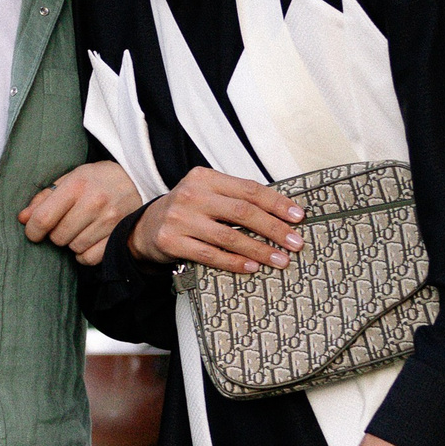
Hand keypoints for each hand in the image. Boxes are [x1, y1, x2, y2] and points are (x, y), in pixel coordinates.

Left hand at [20, 160, 144, 265]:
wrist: (135, 179)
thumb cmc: (95, 180)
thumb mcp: (69, 179)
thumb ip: (44, 199)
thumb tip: (22, 218)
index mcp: (77, 185)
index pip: (44, 218)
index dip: (32, 230)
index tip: (33, 232)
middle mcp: (94, 202)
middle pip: (58, 237)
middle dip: (55, 235)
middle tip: (63, 225)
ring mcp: (110, 220)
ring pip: (75, 248)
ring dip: (71, 243)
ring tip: (78, 230)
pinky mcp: (121, 235)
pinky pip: (91, 258)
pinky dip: (85, 255)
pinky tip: (87, 243)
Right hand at [127, 166, 303, 272]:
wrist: (145, 227)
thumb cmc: (188, 211)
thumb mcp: (207, 194)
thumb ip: (236, 198)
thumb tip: (284, 213)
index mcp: (204, 178)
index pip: (248, 189)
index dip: (277, 204)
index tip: (298, 217)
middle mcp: (190, 194)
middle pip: (242, 212)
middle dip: (274, 229)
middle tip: (296, 243)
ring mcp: (178, 218)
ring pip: (229, 237)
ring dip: (259, 250)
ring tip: (280, 260)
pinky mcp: (170, 241)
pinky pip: (210, 255)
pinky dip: (234, 262)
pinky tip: (252, 267)